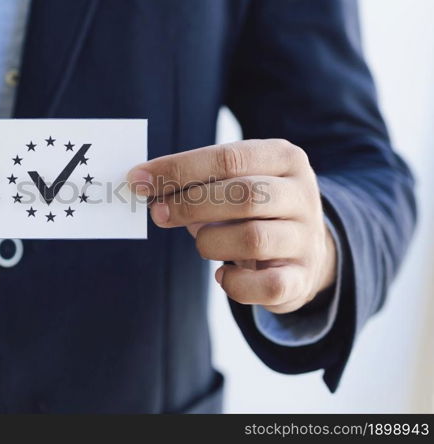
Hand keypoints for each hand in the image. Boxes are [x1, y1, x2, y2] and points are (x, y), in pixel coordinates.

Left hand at [128, 139, 336, 313]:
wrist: (305, 248)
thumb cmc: (254, 209)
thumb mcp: (234, 183)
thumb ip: (196, 181)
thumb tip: (145, 184)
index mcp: (283, 158)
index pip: (228, 157)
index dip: (179, 169)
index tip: (138, 180)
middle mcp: (301, 195)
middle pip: (243, 195)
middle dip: (190, 205)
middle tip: (158, 213)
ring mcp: (306, 237)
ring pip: (252, 238)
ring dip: (210, 242)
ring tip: (201, 242)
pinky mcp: (302, 277)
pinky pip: (267, 285)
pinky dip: (235, 284)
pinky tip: (222, 276)